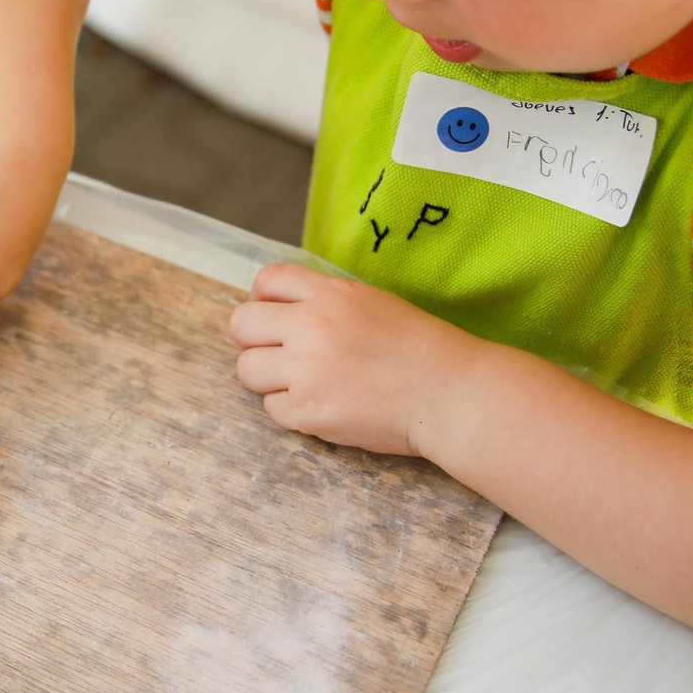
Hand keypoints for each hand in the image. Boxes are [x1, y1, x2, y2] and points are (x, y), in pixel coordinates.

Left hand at [229, 265, 485, 456]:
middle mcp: (311, 326)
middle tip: (279, 354)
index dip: (262, 300)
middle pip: (241, 325)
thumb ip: (324, 300)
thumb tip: (279, 308)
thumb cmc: (418, 348)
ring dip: (268, 378)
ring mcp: (307, 370)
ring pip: (247, 370)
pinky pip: (272, 409)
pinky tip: (321, 405)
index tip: (274, 317)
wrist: (451, 395)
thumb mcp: (371, 302)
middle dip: (253, 340)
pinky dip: (291, 410)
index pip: (266, 281)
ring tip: (301, 383)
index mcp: (329, 294)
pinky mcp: (309, 411)